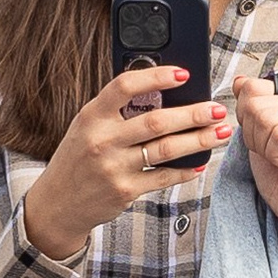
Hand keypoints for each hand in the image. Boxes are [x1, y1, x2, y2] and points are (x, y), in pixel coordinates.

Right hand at [22, 64, 229, 262]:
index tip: (184, 74)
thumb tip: (160, 90)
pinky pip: (163, 177)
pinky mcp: (125, 190)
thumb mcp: (87, 126)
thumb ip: (116, 110)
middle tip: (217, 109)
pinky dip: (185, 170)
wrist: (58, 203)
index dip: (157, 77)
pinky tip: (200, 163)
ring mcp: (114, 167)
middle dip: (193, 114)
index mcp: (92, 116)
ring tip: (219, 133)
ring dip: (199, 140)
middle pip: (157, 121)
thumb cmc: (78, 158)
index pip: (125, 87)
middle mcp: (102, 140)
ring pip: (166, 150)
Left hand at [232, 72, 277, 267]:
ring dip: (262, 145)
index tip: (259, 136)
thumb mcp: (255, 136)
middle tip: (269, 151)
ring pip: (265, 116)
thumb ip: (249, 108)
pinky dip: (274, 154)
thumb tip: (239, 80)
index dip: (244, 115)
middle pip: (254, 101)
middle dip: (251, 133)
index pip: (252, 86)